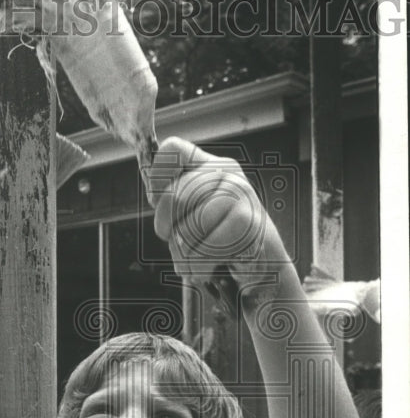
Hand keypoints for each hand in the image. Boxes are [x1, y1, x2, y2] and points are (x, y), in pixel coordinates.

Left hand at [147, 137, 287, 293]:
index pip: (172, 150)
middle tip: (179, 241)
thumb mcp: (191, 214)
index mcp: (209, 165)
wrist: (262, 264)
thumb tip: (155, 198)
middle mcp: (226, 172)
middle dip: (167, 228)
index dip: (157, 180)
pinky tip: (209, 267)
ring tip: (195, 259)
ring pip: (189, 227)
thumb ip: (171, 200)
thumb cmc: (219, 238)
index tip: (163, 204)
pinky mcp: (249, 222)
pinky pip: (206, 248)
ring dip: (184, 254)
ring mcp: (241, 195)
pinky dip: (200, 265)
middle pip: (174, 196)